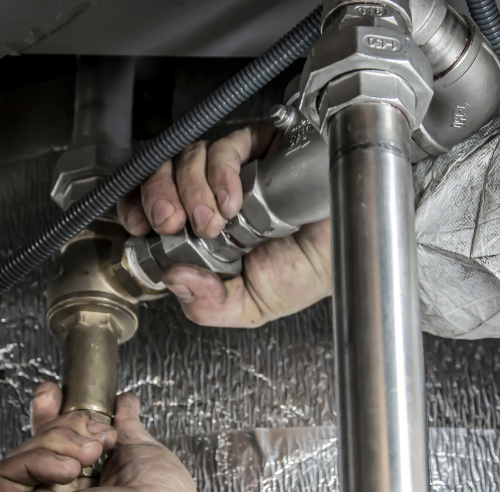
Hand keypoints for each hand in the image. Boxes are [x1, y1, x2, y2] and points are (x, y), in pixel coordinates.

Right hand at [0, 383, 223, 491]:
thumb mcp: (143, 451)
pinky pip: (7, 471)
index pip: (58, 447)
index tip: (58, 393)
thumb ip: (127, 426)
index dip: (55, 415)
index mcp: (89, 489)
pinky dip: (40, 459)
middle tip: (94, 432)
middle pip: (40, 443)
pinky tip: (69, 470)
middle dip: (64, 421)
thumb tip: (125, 403)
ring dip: (63, 440)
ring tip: (90, 456)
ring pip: (26, 451)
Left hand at [117, 126, 331, 327]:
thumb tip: (174, 279)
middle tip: (171, 221)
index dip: (138, 207)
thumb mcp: (249, 306)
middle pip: (163, 174)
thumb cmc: (305, 275)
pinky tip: (234, 198)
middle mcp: (213, 198)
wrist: (348, 253)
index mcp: (203, 233)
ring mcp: (234, 173)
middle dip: (158, 196)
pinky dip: (221, 171)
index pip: (155, 208)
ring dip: (191, 189)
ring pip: (188, 157)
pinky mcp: (259, 150)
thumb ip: (209, 304)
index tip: (139, 224)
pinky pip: (226, 146)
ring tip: (214, 220)